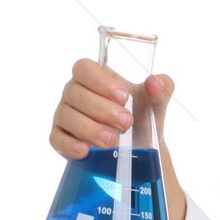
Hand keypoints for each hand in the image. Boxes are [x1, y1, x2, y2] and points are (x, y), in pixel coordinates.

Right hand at [49, 58, 186, 219]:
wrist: (141, 151)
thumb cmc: (142, 118)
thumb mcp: (155, 104)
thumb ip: (162, 89)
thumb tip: (155, 83)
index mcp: (93, 78)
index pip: (84, 68)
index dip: (99, 81)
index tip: (123, 97)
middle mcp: (75, 94)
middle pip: (75, 93)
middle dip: (101, 109)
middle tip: (126, 123)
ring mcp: (65, 116)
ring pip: (66, 116)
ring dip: (89, 128)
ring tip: (112, 141)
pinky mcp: (61, 139)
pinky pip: (57, 139)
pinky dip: (69, 145)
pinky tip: (84, 151)